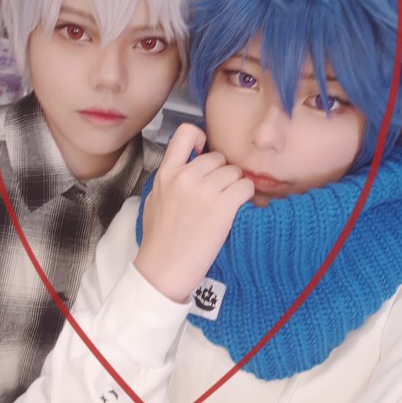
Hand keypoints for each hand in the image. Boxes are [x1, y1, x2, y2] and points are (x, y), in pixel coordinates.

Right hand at [134, 123, 253, 302]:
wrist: (163, 269)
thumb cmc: (159, 240)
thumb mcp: (154, 199)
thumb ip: (171, 179)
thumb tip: (188, 167)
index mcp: (167, 173)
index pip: (186, 133)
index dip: (201, 137)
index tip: (205, 150)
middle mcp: (185, 177)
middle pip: (218, 157)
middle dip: (223, 172)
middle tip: (220, 191)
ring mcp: (204, 192)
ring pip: (234, 171)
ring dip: (236, 185)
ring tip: (228, 203)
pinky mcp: (222, 208)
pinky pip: (246, 187)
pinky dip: (247, 196)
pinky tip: (238, 208)